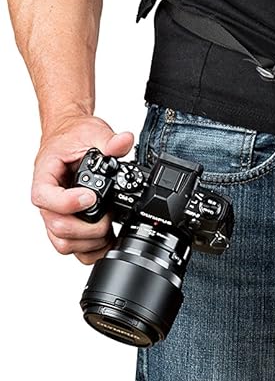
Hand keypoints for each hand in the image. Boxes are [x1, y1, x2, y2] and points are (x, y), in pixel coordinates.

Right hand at [32, 115, 134, 265]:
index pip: (44, 197)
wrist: (70, 139)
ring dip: (89, 241)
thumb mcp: (92, 131)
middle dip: (87, 227)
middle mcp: (49, 200)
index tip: (90, 197)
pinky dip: (90, 249)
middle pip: (57, 226)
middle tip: (108, 217)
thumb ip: (109, 139)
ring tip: (108, 228)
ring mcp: (57, 214)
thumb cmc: (73, 137)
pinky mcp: (69, 224)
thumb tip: (124, 142)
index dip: (67, 202)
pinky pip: (72, 246)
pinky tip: (107, 239)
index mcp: (46, 175)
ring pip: (63, 242)